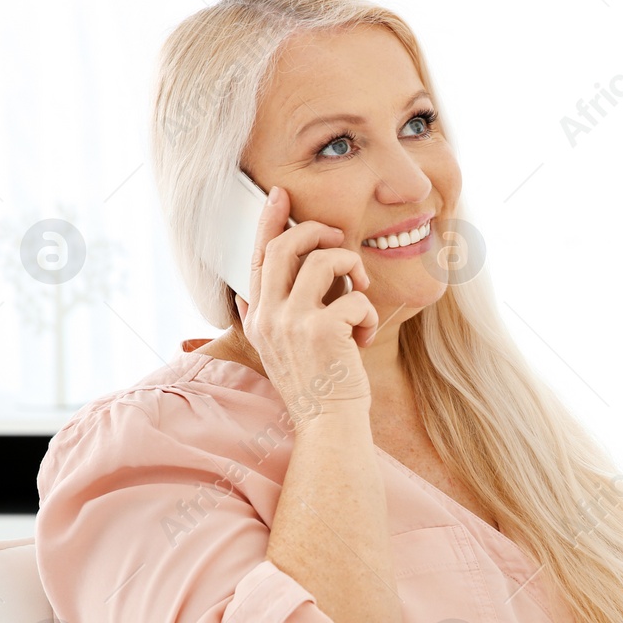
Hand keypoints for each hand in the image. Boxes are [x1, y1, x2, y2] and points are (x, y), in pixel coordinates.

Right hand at [239, 184, 378, 414]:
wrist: (328, 427)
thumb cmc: (316, 389)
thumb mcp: (280, 352)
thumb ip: (269, 319)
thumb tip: (255, 293)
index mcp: (257, 319)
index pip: (257, 258)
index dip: (270, 222)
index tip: (280, 195)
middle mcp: (268, 316)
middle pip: (284, 247)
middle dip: (316, 231)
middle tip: (339, 240)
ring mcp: (292, 321)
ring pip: (323, 260)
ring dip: (351, 267)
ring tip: (360, 292)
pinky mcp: (322, 329)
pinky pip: (353, 296)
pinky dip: (367, 312)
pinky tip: (365, 336)